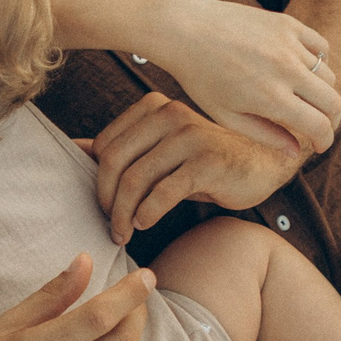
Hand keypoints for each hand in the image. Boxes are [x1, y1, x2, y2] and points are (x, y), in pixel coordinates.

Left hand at [88, 93, 303, 244]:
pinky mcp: (208, 162)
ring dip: (124, 214)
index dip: (97, 181)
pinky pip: (163, 192)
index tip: (106, 207)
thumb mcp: (163, 150)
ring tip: (125, 233)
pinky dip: (148, 213)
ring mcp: (189, 135)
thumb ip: (125, 147)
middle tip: (112, 226)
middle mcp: (169, 114)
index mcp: (153, 107)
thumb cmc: (207, 161)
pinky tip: (146, 224)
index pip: (105, 145)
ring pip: (135, 179)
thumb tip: (74, 149)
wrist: (265, 162)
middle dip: (106, 200)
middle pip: (114, 161)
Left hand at [155, 0, 340, 154]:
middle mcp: (286, 71)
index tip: (320, 145)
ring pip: (328, 75)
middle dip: (331, 120)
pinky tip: (303, 69)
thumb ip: (265, 135)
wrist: (186, 29)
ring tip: (306, 98)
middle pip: (333, 102)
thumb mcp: (227, 116)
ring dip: (323, 92)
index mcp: (271, 99)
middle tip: (320, 126)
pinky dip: (320, 61)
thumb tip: (296, 151)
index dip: (325, 140)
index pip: (319, 126)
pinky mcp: (288, 24)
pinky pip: (321, 46)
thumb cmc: (201, 77)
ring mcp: (289, 45)